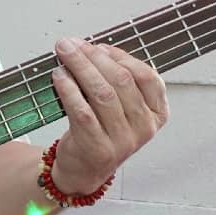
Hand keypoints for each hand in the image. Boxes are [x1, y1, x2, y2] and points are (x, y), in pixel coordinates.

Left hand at [49, 37, 168, 194]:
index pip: (147, 76)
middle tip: (71, 44)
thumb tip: (93, 48)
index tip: (99, 47)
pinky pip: (82, 111)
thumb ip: (117, 81)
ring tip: (64, 54)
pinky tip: (59, 76)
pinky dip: (69, 89)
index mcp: (157, 113)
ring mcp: (122, 140)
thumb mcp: (122, 108)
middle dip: (94, 57)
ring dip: (80, 68)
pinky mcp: (97, 147)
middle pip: (121, 81)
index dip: (121, 56)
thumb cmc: (102, 131)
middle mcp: (144, 127)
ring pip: (102, 94)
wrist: (85, 170)